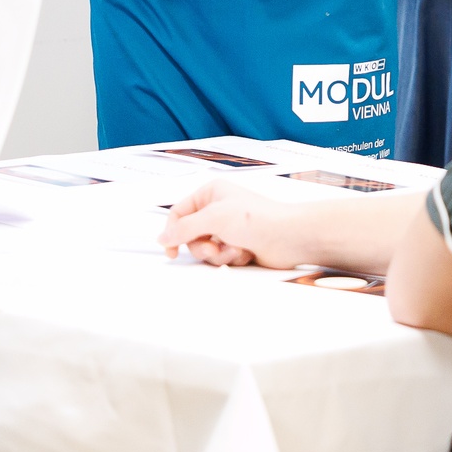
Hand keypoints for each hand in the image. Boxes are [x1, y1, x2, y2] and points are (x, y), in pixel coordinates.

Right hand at [160, 181, 305, 268]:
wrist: (289, 237)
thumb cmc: (258, 219)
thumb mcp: (214, 218)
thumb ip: (184, 228)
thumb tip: (162, 237)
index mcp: (210, 193)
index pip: (178, 213)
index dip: (172, 232)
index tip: (171, 251)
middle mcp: (218, 209)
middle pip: (191, 236)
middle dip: (204, 246)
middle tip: (217, 247)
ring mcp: (228, 228)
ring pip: (205, 250)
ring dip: (219, 254)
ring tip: (236, 249)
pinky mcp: (237, 245)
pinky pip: (221, 258)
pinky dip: (231, 258)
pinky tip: (246, 252)